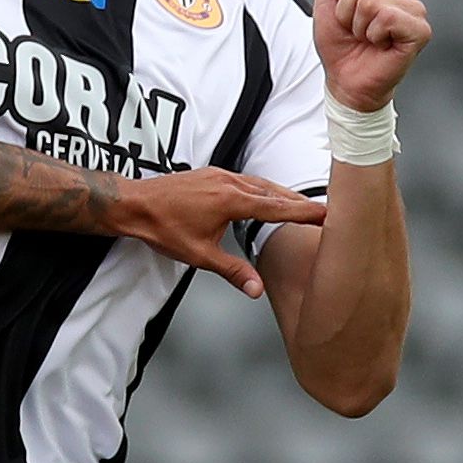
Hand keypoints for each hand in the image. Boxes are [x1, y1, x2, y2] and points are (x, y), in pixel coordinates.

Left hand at [105, 167, 326, 295]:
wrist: (135, 204)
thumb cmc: (163, 227)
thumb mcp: (200, 255)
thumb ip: (233, 270)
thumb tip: (256, 289)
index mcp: (232, 201)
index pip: (277, 207)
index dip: (304, 211)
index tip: (327, 213)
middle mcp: (230, 182)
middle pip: (274, 192)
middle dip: (298, 201)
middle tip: (321, 210)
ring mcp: (220, 175)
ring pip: (260, 184)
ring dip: (280, 194)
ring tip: (297, 205)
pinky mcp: (212, 174)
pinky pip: (246, 180)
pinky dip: (262, 188)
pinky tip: (263, 196)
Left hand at [310, 0, 430, 114]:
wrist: (345, 79)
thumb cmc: (340, 40)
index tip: (343, 11)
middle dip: (344, 9)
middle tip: (355, 28)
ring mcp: (416, 9)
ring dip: (357, 24)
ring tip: (367, 37)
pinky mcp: (421, 31)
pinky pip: (387, 15)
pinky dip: (373, 34)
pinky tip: (380, 44)